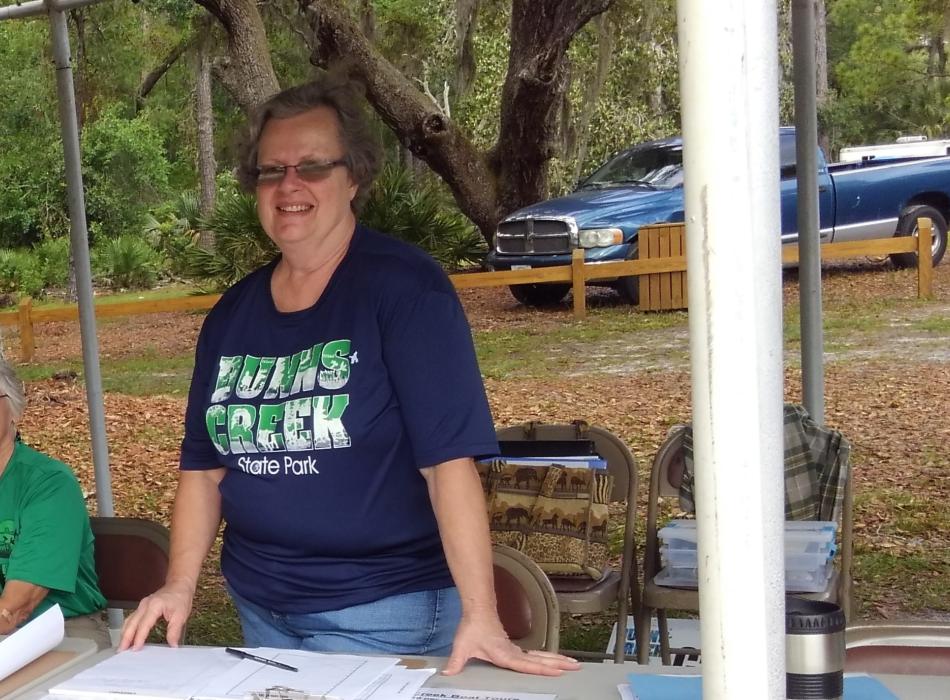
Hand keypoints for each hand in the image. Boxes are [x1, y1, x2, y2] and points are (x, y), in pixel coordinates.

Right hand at [118, 581, 194, 650]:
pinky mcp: (142, 607)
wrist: (179, 584)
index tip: (136, 648)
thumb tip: (173, 645)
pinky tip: (128, 636)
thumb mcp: (181, 615)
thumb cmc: (180, 597)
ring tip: (123, 647)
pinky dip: (128, 628)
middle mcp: (145, 605)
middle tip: (122, 650)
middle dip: (126, 637)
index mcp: (154, 606)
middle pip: (131, 623)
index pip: (143, 624)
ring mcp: (142, 605)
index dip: (139, 637)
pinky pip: (132, 618)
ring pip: (129, 621)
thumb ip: (175, 631)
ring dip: (125, 634)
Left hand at [442, 613, 580, 676]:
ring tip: (573, 664)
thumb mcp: (462, 645)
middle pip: (541, 659)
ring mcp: (516, 649)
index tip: (557, 671)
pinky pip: (536, 655)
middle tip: (576, 667)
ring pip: (541, 656)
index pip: (526, 664)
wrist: (478, 609)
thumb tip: (447, 673)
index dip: (542, 668)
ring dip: (557, 660)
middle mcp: (514, 652)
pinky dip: (548, 658)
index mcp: (504, 654)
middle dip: (559, 664)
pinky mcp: (516, 648)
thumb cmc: (472, 627)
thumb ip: (456, 662)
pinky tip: (556, 662)